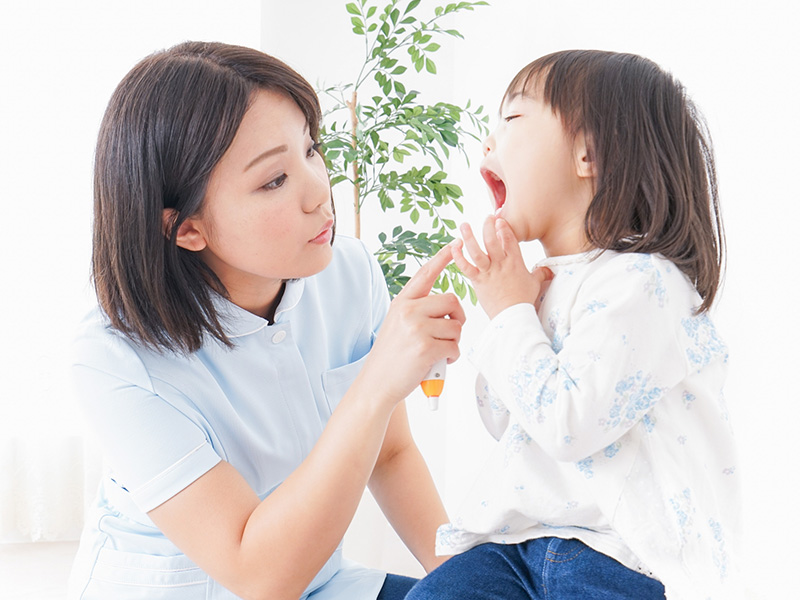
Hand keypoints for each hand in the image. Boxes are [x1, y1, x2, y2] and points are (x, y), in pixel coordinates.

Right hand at [361, 246, 465, 405]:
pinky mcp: (425, 347)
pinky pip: (454, 346)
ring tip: (438, 353)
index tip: (456, 243)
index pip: (426, 274)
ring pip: (456, 326)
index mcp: (402, 302)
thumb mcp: (398, 325)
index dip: (442, 258)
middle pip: (452, 301)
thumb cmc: (392, 357)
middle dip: (457, 319)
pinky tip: (439, 363)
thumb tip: (448, 309)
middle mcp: (408, 310)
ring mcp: (416, 327)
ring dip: (454, 342)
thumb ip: (417, 312)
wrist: (376, 384)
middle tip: (449, 335)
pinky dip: (452, 357)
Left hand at [451, 216, 552, 319]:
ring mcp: (488, 272)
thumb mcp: (535, 284)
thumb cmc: (524, 300)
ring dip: (469, 237)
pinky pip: (466, 267)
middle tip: (486, 218)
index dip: (504, 227)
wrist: (513, 316)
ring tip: (463, 225)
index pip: (510, 239)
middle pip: (492, 240)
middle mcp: (501, 264)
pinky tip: (453, 247)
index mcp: (515, 262)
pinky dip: (458, 257)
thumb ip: (541, 273)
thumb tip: (549, 270)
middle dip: (488, 226)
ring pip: (476, 251)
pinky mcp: (478, 281)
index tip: (499, 219)